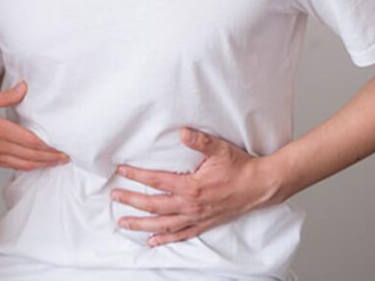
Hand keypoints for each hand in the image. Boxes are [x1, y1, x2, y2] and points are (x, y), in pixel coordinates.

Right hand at [0, 81, 69, 169]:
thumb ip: (6, 97)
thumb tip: (24, 88)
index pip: (29, 141)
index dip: (47, 147)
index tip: (61, 147)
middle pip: (31, 156)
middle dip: (50, 158)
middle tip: (66, 158)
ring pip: (24, 164)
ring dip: (42, 165)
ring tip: (56, 163)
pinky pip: (14, 166)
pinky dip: (29, 167)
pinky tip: (36, 164)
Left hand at [111, 128, 280, 246]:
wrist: (260, 186)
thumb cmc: (240, 167)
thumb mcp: (220, 149)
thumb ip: (200, 141)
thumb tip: (182, 133)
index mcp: (192, 187)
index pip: (157, 181)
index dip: (137, 176)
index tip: (121, 171)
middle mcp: (191, 206)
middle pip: (154, 205)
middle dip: (132, 201)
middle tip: (113, 197)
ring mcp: (197, 217)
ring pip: (163, 224)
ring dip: (142, 224)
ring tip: (123, 223)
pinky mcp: (204, 224)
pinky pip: (181, 234)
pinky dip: (165, 239)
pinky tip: (152, 241)